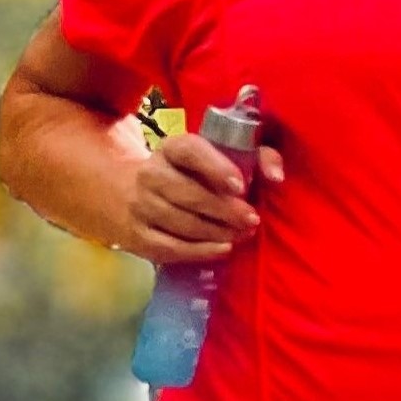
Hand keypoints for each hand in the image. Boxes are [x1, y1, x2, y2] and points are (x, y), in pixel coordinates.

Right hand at [120, 131, 285, 265]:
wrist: (123, 193)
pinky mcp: (137, 237)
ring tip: (241, 234)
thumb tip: (277, 174)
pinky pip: (171, 248)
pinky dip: (200, 251)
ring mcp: (140, 207)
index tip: (239, 185)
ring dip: (217, 232)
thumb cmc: (184, 175)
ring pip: (183, 223)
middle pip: (189, 193)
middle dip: (224, 209)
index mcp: (170, 149)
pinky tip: (222, 249)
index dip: (215, 166)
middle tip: (251, 219)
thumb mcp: (209, 157)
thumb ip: (254, 156)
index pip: (190, 151)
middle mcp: (150, 174)